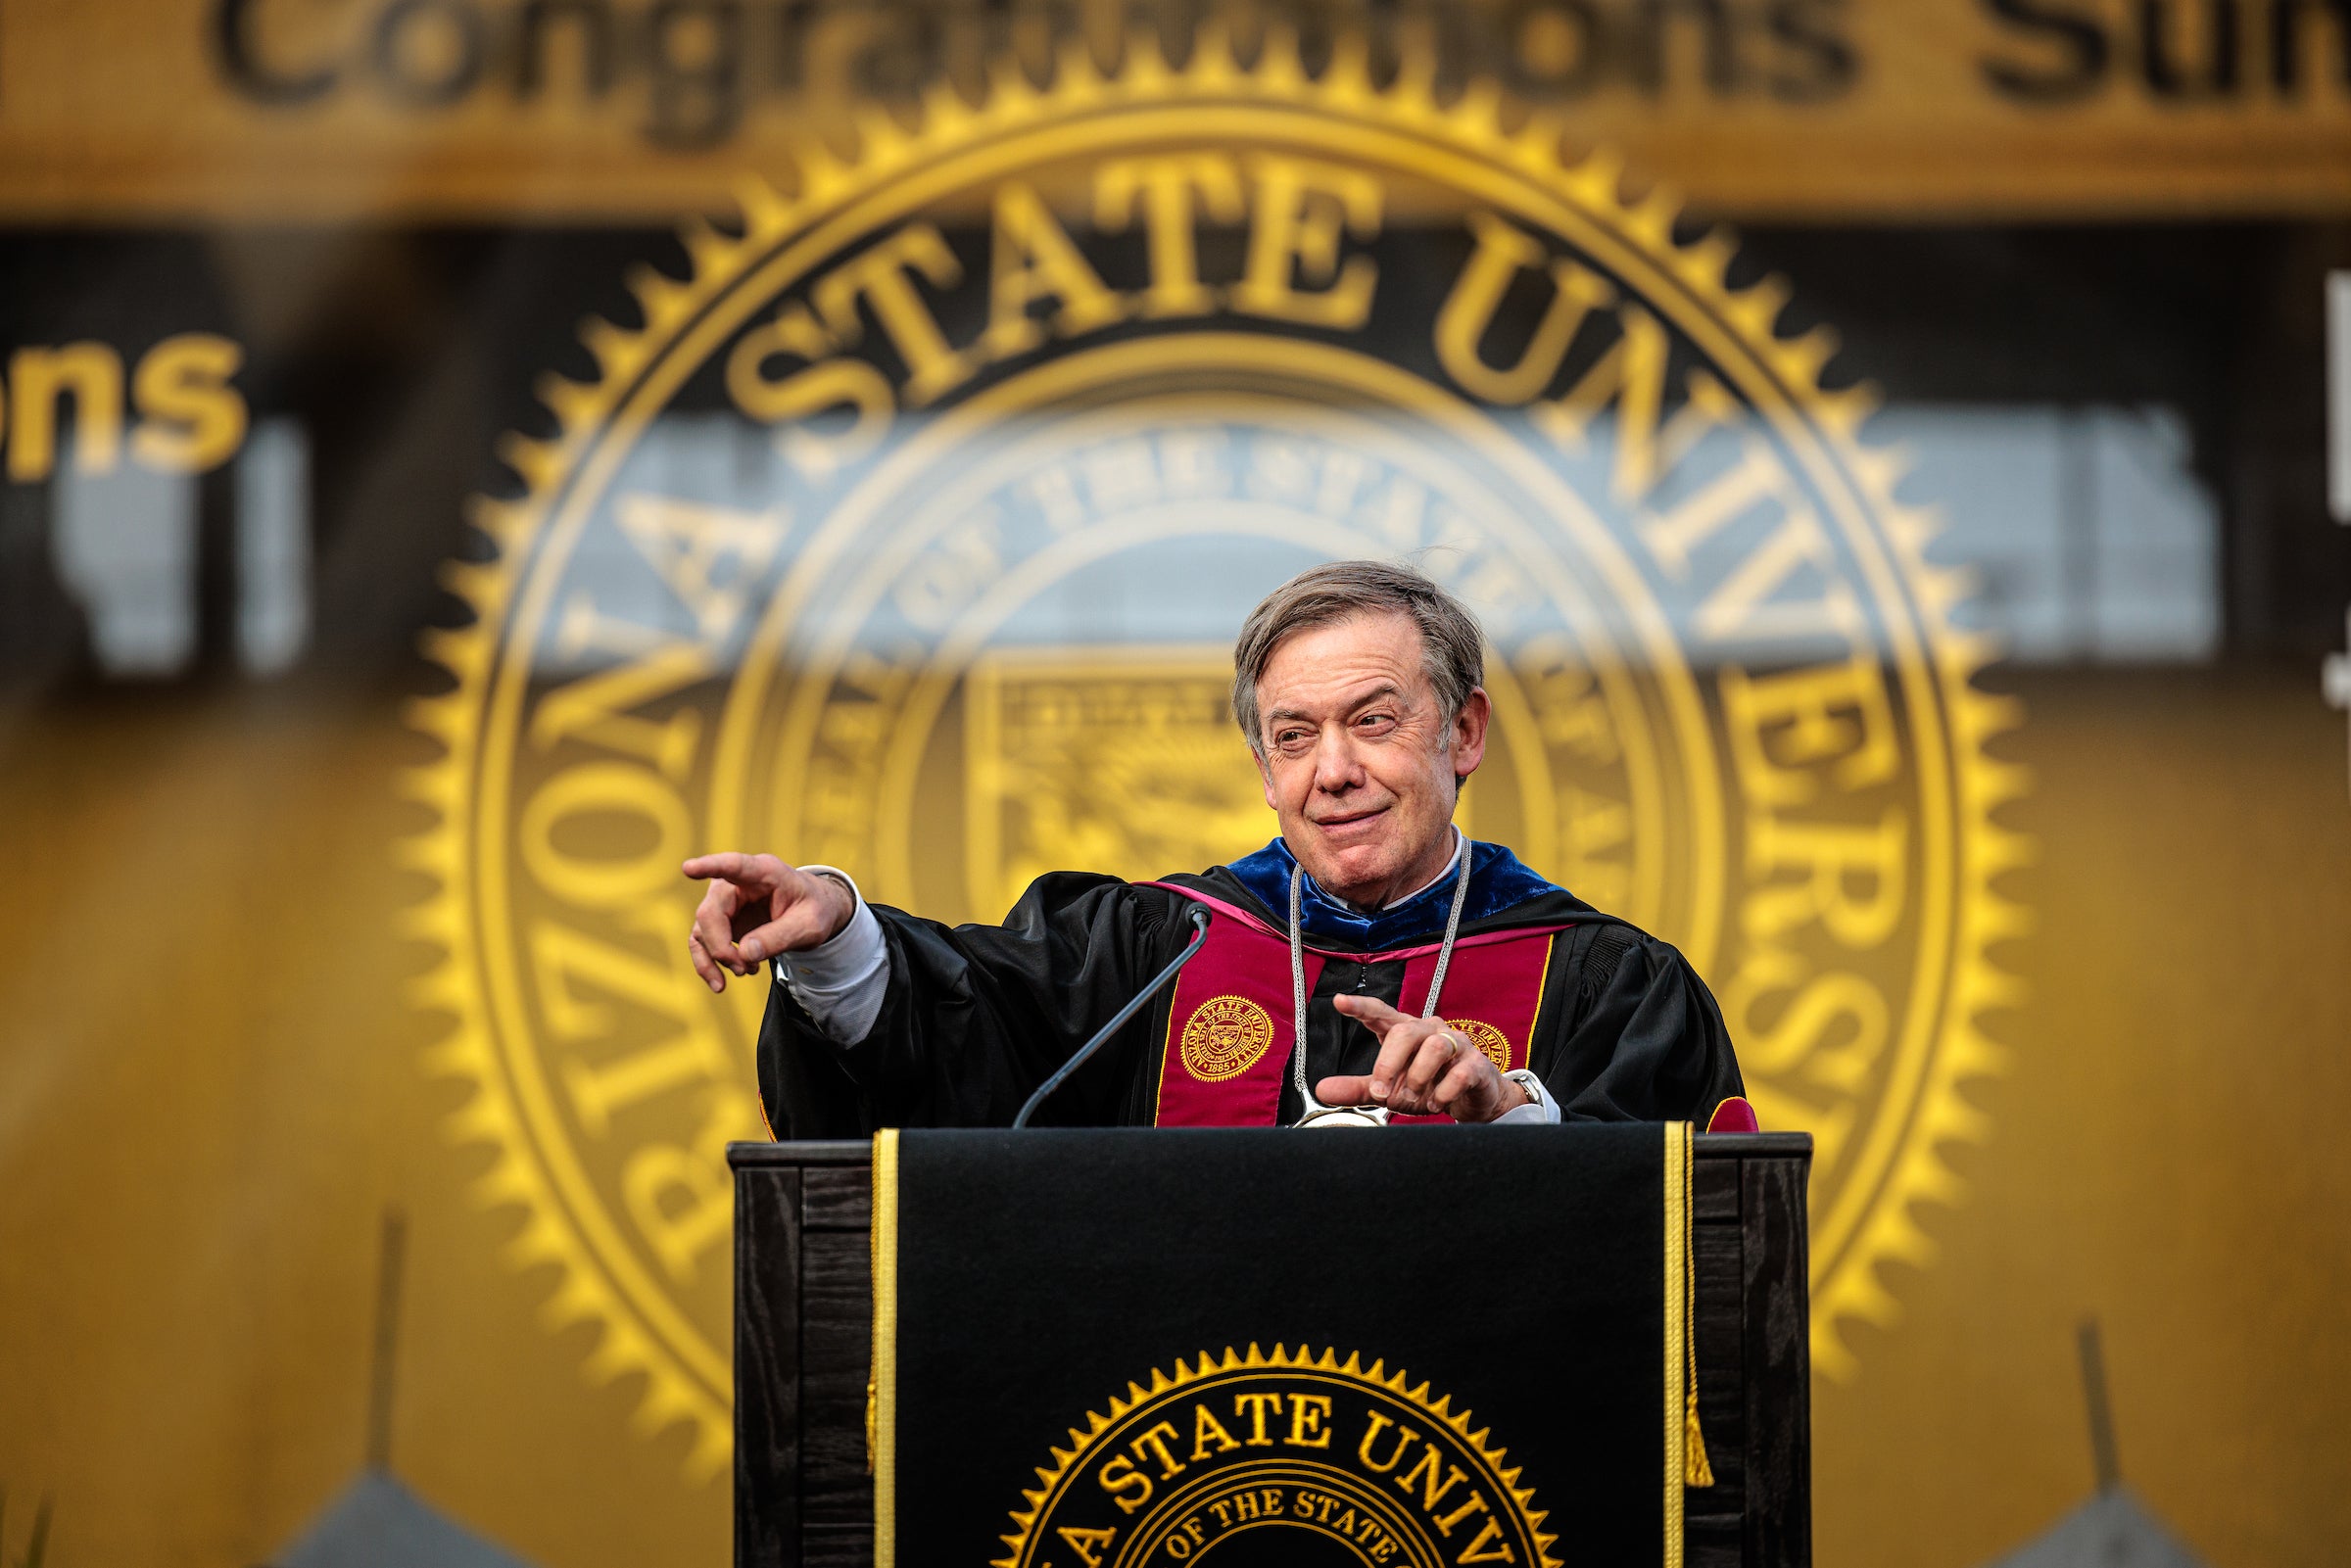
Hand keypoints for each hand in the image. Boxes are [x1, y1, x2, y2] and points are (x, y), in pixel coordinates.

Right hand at [682, 852, 856, 993]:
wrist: (812, 912)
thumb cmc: (814, 909)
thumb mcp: (810, 925)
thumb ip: (780, 936)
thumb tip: (745, 954)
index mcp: (765, 872)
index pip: (735, 866)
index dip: (711, 866)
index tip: (689, 868)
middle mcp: (737, 883)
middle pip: (711, 911)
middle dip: (722, 947)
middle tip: (745, 969)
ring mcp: (725, 901)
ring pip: (702, 929)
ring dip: (716, 958)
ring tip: (747, 972)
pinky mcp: (721, 921)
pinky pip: (702, 942)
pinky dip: (708, 964)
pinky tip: (721, 983)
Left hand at [1317, 994, 1530, 1122]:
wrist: (1472, 1101)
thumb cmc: (1428, 1086)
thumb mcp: (1389, 1090)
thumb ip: (1358, 1088)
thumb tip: (1321, 1090)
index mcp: (1405, 1031)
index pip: (1381, 1013)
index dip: (1361, 1006)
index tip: (1339, 1001)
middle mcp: (1430, 1030)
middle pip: (1405, 1031)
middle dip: (1388, 1064)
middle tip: (1380, 1092)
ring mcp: (1456, 1044)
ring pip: (1434, 1047)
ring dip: (1417, 1077)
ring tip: (1411, 1098)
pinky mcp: (1477, 1064)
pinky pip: (1460, 1072)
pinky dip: (1443, 1091)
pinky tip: (1437, 1102)